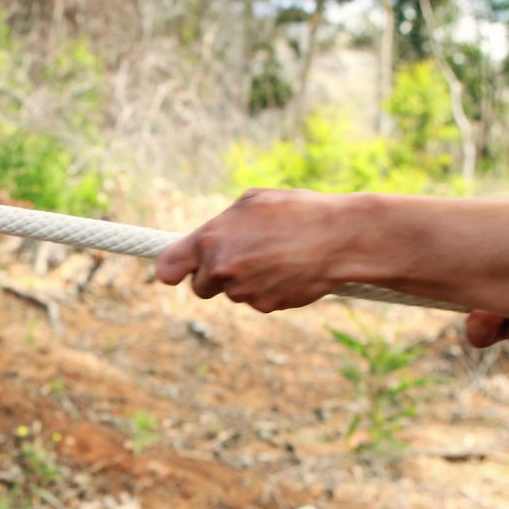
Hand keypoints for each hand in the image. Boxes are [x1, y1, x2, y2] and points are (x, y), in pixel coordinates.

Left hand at [155, 189, 357, 312]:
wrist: (340, 237)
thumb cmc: (296, 211)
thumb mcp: (251, 202)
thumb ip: (220, 225)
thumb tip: (205, 240)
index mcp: (209, 240)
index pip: (168, 268)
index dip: (171, 270)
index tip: (175, 272)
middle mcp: (220, 269)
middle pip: (200, 287)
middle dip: (214, 277)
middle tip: (241, 258)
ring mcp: (242, 292)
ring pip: (232, 294)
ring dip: (245, 281)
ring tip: (274, 256)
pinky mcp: (265, 306)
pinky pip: (257, 301)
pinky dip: (267, 290)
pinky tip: (287, 270)